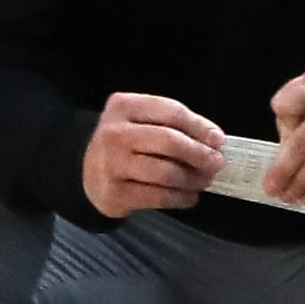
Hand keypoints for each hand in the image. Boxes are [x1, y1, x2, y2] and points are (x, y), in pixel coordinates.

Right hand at [81, 91, 223, 218]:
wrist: (86, 172)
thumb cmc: (124, 143)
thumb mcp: (139, 122)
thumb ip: (172, 125)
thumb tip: (213, 141)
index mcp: (124, 106)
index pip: (171, 112)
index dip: (199, 126)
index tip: (218, 139)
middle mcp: (114, 133)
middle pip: (169, 141)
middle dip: (199, 154)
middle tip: (217, 163)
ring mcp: (112, 164)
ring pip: (165, 172)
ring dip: (192, 179)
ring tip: (204, 181)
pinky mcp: (115, 193)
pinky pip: (158, 196)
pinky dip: (180, 198)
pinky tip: (189, 196)